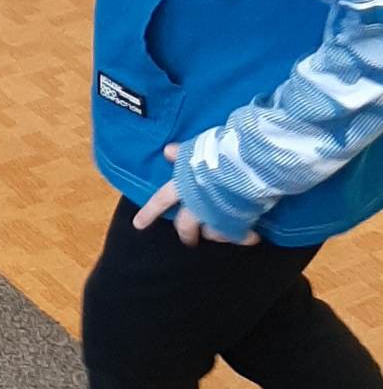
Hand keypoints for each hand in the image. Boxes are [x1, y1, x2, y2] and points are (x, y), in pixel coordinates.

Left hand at [131, 145, 258, 246]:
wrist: (251, 166)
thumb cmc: (222, 153)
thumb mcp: (199, 148)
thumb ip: (184, 153)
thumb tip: (167, 151)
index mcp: (183, 187)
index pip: (161, 200)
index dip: (149, 212)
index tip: (138, 225)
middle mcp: (196, 205)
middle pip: (186, 225)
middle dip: (187, 234)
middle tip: (189, 240)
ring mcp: (216, 217)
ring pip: (211, 232)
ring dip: (214, 233)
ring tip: (220, 234)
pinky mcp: (237, 223)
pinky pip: (238, 235)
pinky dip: (243, 236)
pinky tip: (250, 237)